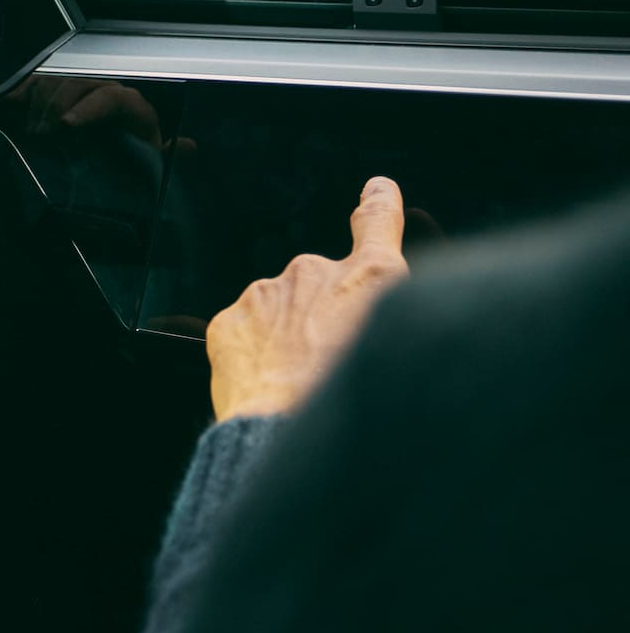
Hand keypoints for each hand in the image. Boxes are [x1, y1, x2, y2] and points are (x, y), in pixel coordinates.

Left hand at [207, 177, 409, 421]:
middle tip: (332, 370)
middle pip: (323, 290)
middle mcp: (316, 273)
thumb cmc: (363, 412)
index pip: (378, 224)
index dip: (378, 206)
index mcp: (374, 279)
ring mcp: (267, 294)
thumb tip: (371, 324)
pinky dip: (258, 359)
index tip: (377, 191)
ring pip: (282, 314)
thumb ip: (388, 322)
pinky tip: (272, 389)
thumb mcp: (403, 355)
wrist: (290, 441)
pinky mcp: (229, 320)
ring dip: (290, 343)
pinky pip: (247, 334)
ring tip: (303, 389)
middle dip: (325, 322)